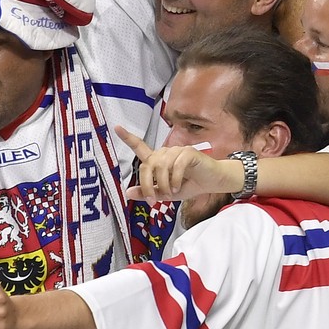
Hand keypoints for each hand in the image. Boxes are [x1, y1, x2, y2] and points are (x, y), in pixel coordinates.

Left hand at [118, 126, 240, 201]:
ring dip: (163, 184)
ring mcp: (177, 151)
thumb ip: (147, 192)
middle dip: (147, 185)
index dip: (127, 138)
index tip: (116, 127)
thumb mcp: (165, 193)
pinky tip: (178, 187)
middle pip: (147, 165)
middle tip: (153, 200)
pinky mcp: (188, 153)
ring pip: (161, 166)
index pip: (140, 147)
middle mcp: (165, 152)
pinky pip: (176, 165)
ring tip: (170, 193)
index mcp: (158, 160)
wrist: (212, 182)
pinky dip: (175, 179)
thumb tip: (128, 192)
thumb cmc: (189, 185)